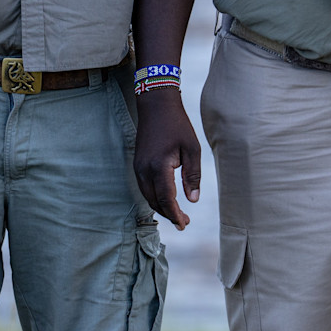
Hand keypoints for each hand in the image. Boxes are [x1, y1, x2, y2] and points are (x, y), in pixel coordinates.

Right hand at [132, 89, 201, 229]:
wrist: (156, 106)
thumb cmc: (178, 125)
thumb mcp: (192, 148)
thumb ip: (193, 175)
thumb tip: (192, 200)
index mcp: (159, 166)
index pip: (166, 198)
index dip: (175, 214)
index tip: (185, 224)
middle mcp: (144, 169)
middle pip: (154, 201)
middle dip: (169, 214)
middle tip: (184, 222)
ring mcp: (138, 167)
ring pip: (148, 196)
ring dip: (161, 207)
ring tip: (177, 214)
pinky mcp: (137, 164)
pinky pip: (144, 188)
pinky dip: (155, 197)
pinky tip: (166, 199)